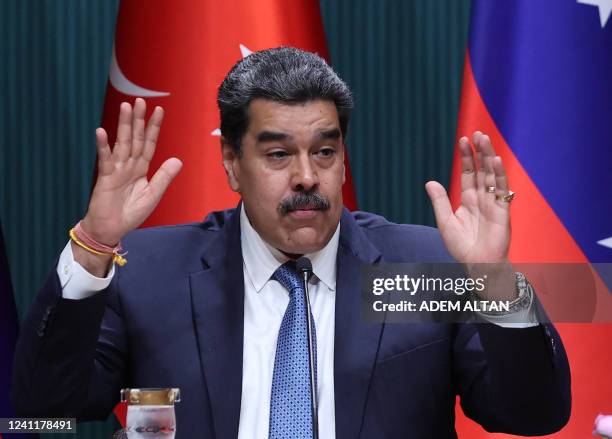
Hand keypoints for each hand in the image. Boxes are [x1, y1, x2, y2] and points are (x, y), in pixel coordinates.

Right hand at [74, 98, 181, 274]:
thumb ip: (164, 177)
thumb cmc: (130, 214)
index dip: (153, 128)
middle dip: (138, 120)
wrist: (111, 229)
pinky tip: (101, 132)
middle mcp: (129, 165)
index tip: (159, 111)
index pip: (149, 144)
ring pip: (122, 143)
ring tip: (125, 108)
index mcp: (141, 169)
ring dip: (123, 125)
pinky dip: (103, 146)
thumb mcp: (153, 195)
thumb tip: (177, 159)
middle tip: (140, 101)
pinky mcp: (105, 178)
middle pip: (134, 138)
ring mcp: (116, 170)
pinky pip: (105, 160)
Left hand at [425, 132, 515, 299]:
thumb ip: (440, 201)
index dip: (466, 158)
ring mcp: (493, 202)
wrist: (477, 264)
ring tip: (484, 139)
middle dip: (479, 152)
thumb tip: (430, 182)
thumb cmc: (461, 247)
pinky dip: (499, 175)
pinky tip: (495, 161)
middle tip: (476, 133)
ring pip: (491, 175)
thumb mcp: (445, 222)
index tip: (463, 140)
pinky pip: (501, 190)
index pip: (468, 174)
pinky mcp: (502, 210)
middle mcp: (481, 198)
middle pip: (481, 170)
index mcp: (468, 200)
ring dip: (489, 157)